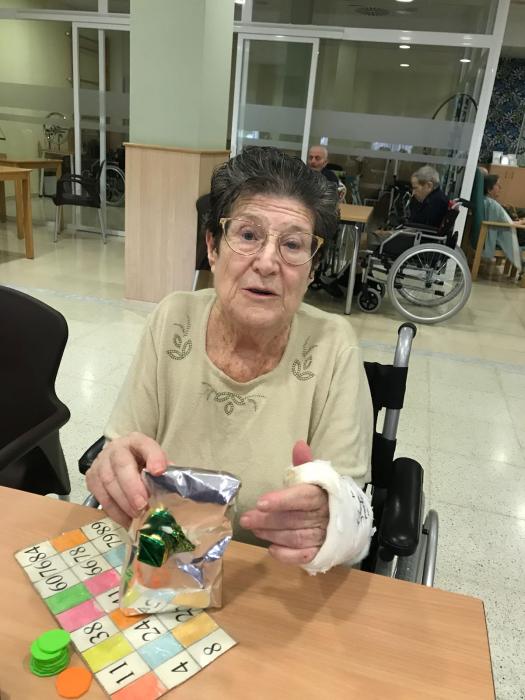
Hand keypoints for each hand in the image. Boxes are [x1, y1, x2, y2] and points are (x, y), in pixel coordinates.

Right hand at [85, 432, 167, 526]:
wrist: (121, 459)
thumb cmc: (141, 463)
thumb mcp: (156, 462)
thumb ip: (165, 471)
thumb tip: (172, 487)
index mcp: (136, 441)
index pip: (145, 445)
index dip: (153, 457)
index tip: (159, 471)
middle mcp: (116, 448)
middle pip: (122, 465)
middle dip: (132, 488)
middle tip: (142, 505)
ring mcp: (101, 462)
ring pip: (108, 482)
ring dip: (123, 503)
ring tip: (137, 515)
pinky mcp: (91, 477)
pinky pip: (100, 496)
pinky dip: (114, 511)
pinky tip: (126, 519)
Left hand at [239, 441, 328, 565]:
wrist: (346, 519)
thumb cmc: (322, 495)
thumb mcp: (315, 477)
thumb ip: (304, 464)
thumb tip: (298, 444)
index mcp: (321, 495)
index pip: (301, 497)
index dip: (281, 500)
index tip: (260, 502)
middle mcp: (323, 517)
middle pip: (293, 519)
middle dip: (267, 519)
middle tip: (246, 519)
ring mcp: (323, 536)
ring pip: (296, 537)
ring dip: (272, 534)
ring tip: (253, 530)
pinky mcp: (320, 553)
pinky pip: (304, 556)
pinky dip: (287, 555)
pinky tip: (271, 549)